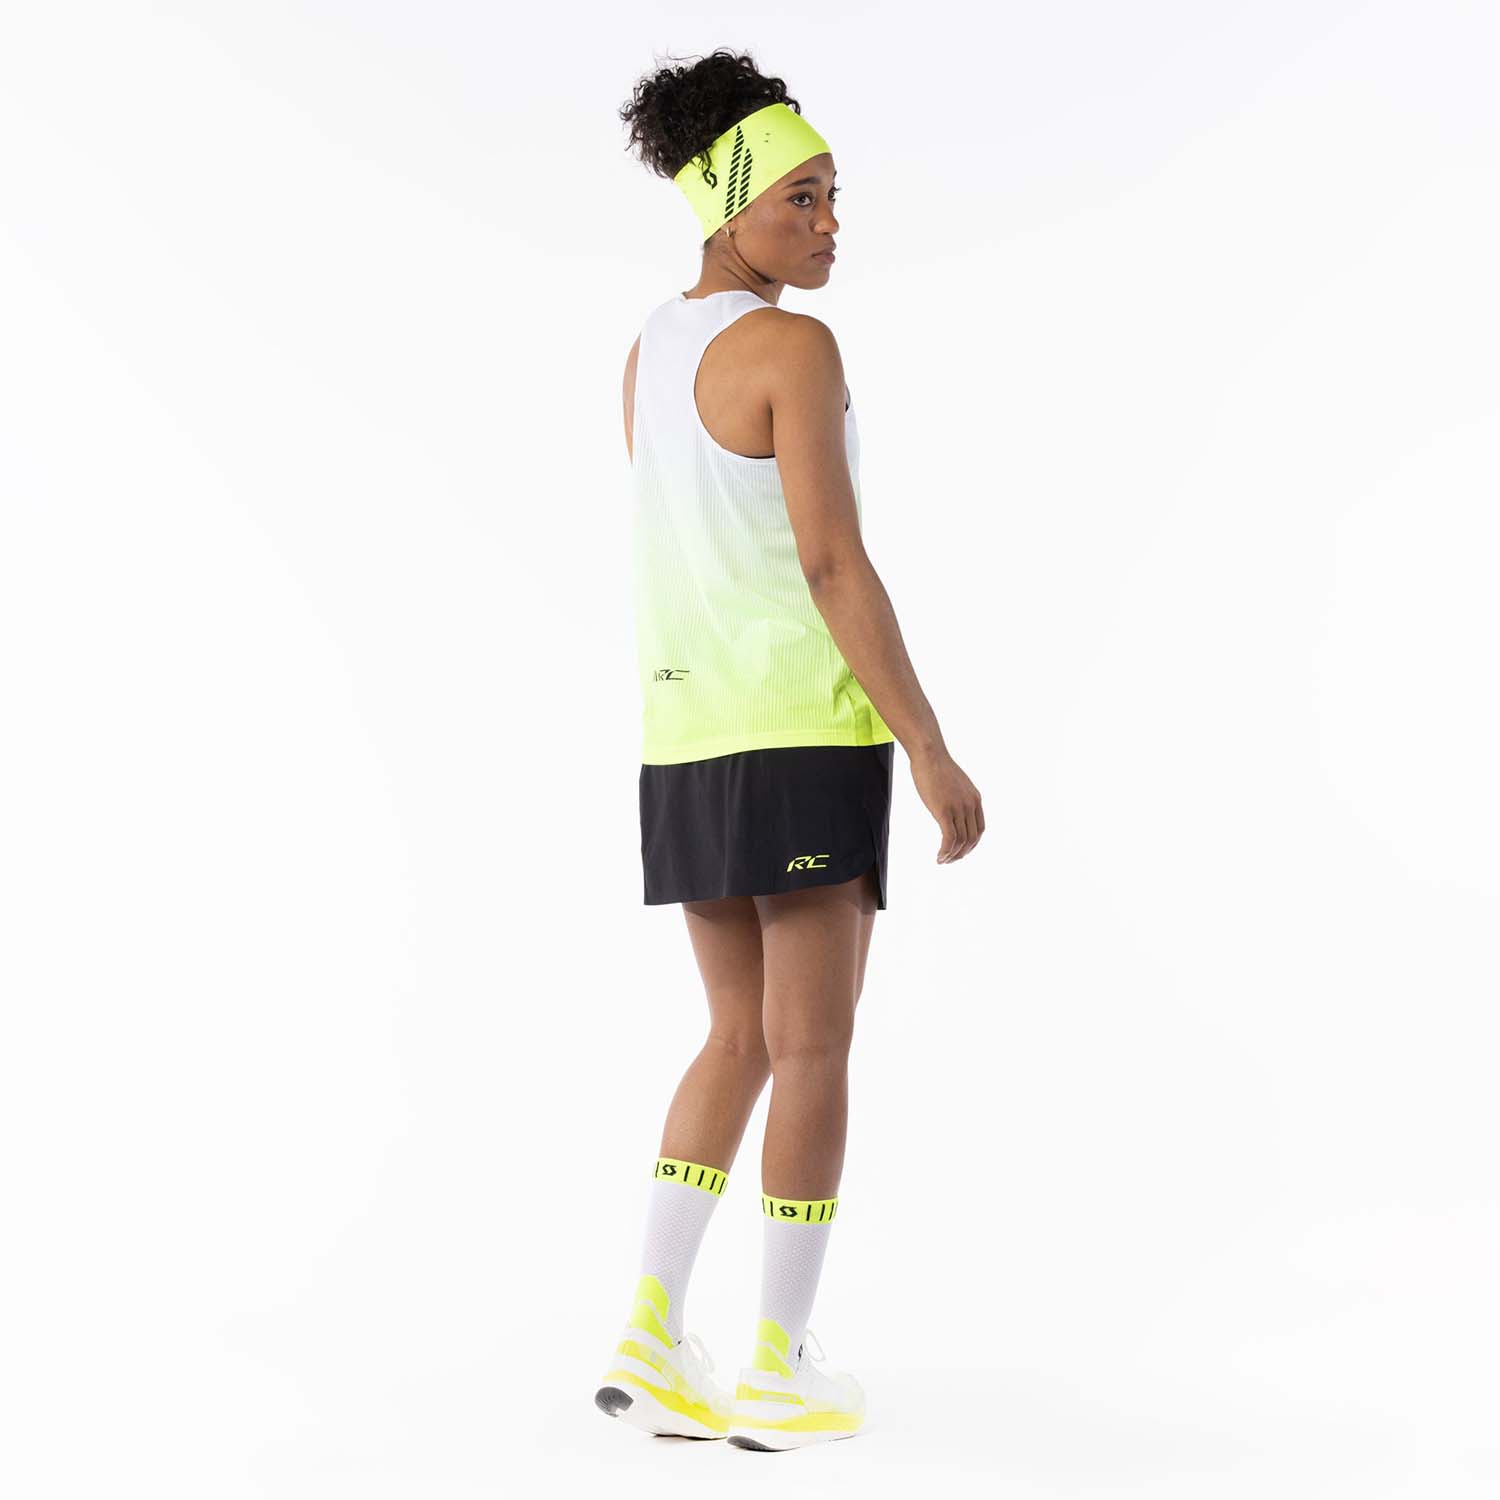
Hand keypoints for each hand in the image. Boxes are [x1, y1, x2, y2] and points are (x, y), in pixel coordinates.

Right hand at [909, 745, 983, 862]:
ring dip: (952, 855)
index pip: (979, 829)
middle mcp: (970, 805)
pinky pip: (949, 838)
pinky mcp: (944, 811)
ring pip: (961, 841)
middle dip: (962, 853)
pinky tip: (939, 856)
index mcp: (975, 799)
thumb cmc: (936, 766)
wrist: (929, 754)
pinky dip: (945, 851)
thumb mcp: (954, 783)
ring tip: (942, 860)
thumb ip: (957, 797)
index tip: (960, 850)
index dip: (971, 844)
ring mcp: (958, 808)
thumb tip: (950, 807)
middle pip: (972, 839)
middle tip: (949, 860)